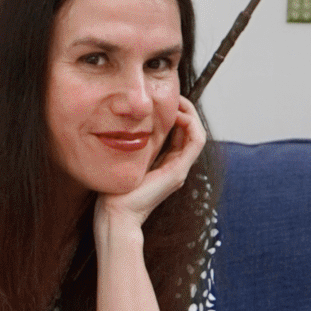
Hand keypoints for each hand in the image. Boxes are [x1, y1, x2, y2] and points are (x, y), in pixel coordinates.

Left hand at [94, 95, 205, 234]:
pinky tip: (177, 115)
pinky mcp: (178, 172)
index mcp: (164, 165)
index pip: (179, 133)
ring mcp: (179, 170)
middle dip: (184, 110)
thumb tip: (121, 126)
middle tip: (173, 95)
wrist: (115, 215)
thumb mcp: (123, 161)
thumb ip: (129, 147)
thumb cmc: (113, 192)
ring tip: (177, 101)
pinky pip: (196, 141)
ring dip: (190, 113)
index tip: (162, 100)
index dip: (176, 113)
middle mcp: (175, 167)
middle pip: (190, 131)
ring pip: (197, 133)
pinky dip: (191, 124)